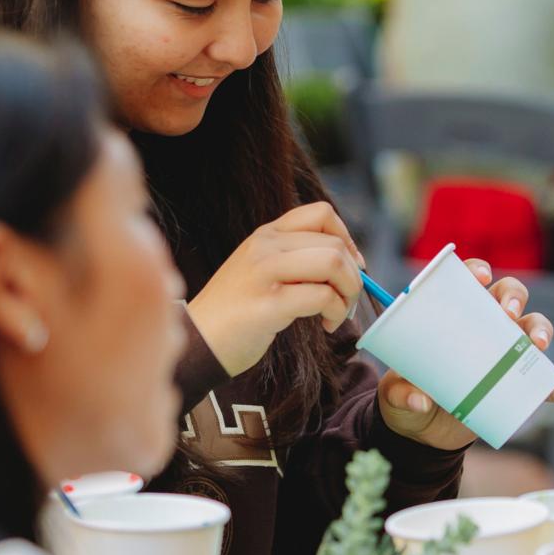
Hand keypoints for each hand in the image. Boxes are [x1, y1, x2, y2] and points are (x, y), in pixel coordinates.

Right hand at [188, 202, 365, 377]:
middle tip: (347, 302)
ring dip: (348, 293)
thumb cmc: (237, 311)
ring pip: (333, 263)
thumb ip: (295, 258)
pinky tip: (326, 325)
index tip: (353, 267)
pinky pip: (323, 296)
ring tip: (337, 314)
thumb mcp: (262, 270)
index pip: (322, 213)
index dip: (348, 239)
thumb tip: (350, 262)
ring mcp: (264, 273)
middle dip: (354, 276)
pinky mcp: (268, 304)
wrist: (199, 341)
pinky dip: (337, 312)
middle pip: (335, 244)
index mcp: (266, 234)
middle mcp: (265, 246)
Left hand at [376, 259, 553, 448]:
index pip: (468, 280)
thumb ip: (401, 393)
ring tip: (537, 345)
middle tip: (507, 313)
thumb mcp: (394, 393)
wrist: (423, 430)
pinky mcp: (515, 379)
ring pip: (531, 325)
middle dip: (513, 297)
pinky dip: (553, 384)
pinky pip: (541, 377)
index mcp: (452, 314)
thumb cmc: (407, 395)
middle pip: (508, 295)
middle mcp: (483, 324)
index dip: (477, 270)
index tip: (480, 277)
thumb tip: (419, 399)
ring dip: (539, 330)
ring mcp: (503, 350)